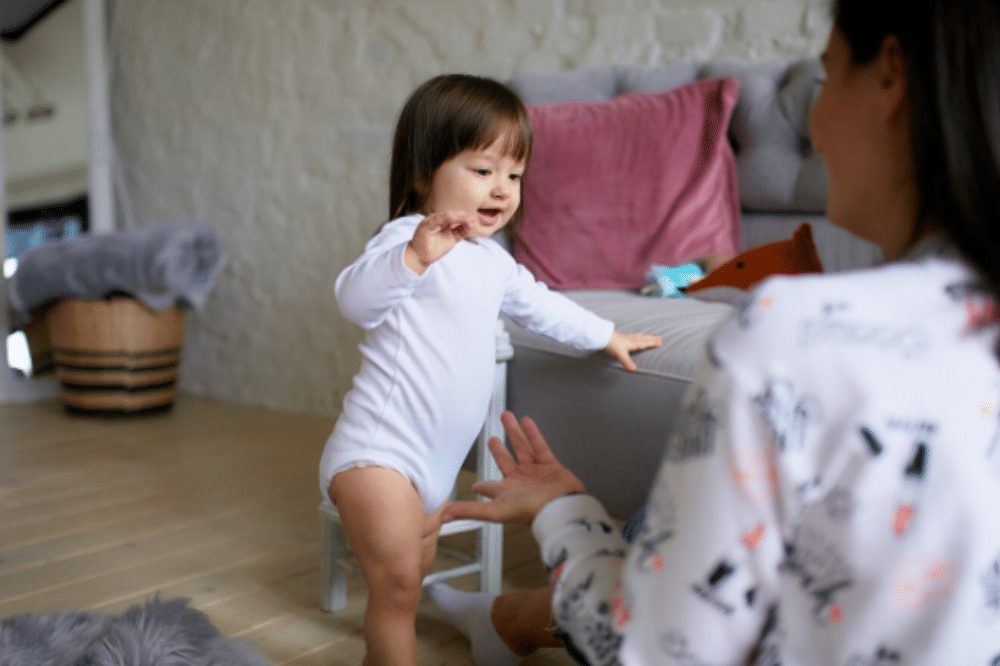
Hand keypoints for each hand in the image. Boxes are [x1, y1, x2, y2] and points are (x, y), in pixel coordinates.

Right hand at [405, 210, 474, 273]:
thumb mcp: (451, 239)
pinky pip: (434, 221)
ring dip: (455, 217)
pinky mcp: (424, 226)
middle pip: (451, 215)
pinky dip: (443, 218)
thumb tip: (471, 226)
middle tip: (472, 219)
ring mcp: (430, 222)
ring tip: (465, 218)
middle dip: (462, 216)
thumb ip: (460, 232)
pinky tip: (450, 216)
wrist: (420, 257)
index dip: (464, 218)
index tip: (474, 221)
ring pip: (444, 216)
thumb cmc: (434, 248)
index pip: (455, 217)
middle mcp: (437, 220)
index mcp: (443, 222)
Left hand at [442, 411, 585, 524]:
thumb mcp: (495, 509)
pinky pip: (541, 446)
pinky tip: (526, 421)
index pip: (489, 487)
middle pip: (506, 461)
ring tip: (506, 416)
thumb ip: (470, 509)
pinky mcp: (552, 466)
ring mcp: (536, 473)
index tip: (475, 484)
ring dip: (514, 432)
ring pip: (522, 449)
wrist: (561, 507)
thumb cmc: (529, 510)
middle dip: (498, 449)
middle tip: (492, 438)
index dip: (481, 486)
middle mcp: (520, 482)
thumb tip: (443, 517)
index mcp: (506, 493)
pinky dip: (534, 434)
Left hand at [604, 330, 661, 371]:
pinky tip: (632, 336)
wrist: (601, 336)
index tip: (660, 342)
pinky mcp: (619, 337)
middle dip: (651, 338)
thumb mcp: (620, 354)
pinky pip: (631, 336)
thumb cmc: (611, 344)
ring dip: (644, 336)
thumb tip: (633, 370)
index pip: (644, 343)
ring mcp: (624, 337)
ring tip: (647, 335)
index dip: (652, 343)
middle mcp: (630, 339)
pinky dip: (635, 336)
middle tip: (659, 337)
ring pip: (637, 336)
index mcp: (632, 343)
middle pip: (643, 338)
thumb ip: (627, 362)